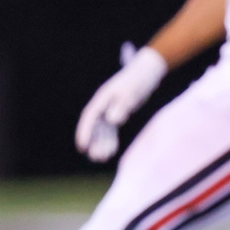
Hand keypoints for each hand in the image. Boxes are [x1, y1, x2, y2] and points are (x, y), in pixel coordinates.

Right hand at [74, 45, 165, 162]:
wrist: (147, 71)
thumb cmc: (138, 80)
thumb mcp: (131, 92)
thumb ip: (122, 106)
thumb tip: (112, 121)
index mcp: (102, 98)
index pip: (89, 117)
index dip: (84, 132)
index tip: (82, 146)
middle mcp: (103, 104)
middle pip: (94, 125)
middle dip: (93, 142)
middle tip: (95, 158)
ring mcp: (109, 108)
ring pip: (102, 129)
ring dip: (101, 143)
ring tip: (103, 158)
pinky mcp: (117, 111)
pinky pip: (110, 128)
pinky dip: (110, 139)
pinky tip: (112, 150)